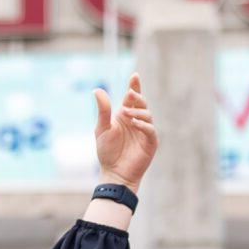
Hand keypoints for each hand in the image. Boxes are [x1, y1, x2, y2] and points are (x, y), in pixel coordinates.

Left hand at [92, 72, 156, 188]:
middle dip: (137, 96)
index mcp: (125, 115)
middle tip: (130, 94)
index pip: (132, 97)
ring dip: (138, 112)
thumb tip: (97, 90)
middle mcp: (137, 121)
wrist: (114, 172)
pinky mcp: (150, 143)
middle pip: (142, 103)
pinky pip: (150, 130)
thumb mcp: (102, 128)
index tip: (134, 75)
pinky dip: (143, 125)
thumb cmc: (107, 151)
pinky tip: (134, 123)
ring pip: (148, 115)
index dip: (135, 86)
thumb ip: (103, 110)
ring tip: (127, 113)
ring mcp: (145, 131)